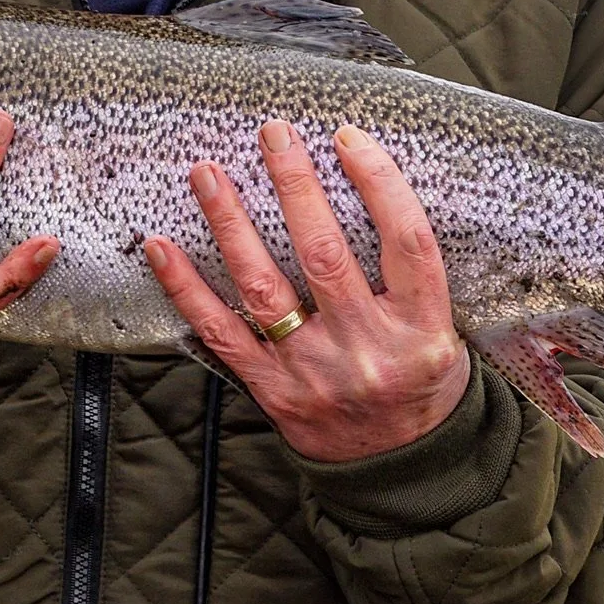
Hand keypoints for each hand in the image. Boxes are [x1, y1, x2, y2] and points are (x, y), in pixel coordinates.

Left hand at [144, 120, 469, 462]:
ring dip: (231, 224)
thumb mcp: (442, 329)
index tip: (347, 136)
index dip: (378, 183)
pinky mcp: (272, 390)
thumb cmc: (421, 380)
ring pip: (264, 287)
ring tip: (208, 173)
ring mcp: (314, 373)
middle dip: (295, 185)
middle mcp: (368, 350)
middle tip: (271, 134)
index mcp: (423, 330)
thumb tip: (364, 182)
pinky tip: (161, 247)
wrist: (402, 469)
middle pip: (325, 254)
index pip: (406, 242)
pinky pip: (221, 333)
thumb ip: (408, 275)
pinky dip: (186, 288)